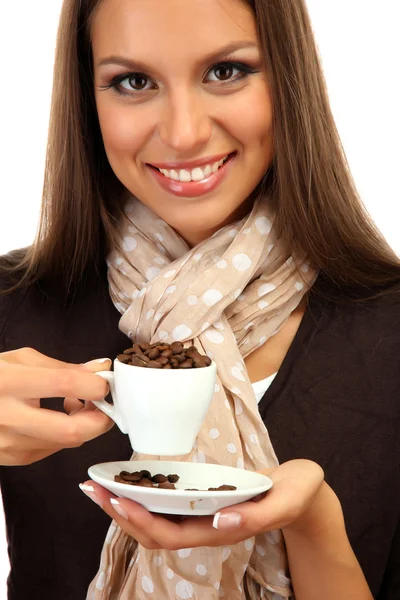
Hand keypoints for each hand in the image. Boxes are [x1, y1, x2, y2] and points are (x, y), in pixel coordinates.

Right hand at [0, 347, 113, 465]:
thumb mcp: (19, 359)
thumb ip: (62, 367)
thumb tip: (100, 368)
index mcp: (8, 382)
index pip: (64, 384)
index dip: (95, 384)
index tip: (106, 380)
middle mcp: (7, 417)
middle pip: (72, 430)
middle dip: (101, 418)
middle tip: (105, 402)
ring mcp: (9, 444)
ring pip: (68, 442)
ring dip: (84, 424)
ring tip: (76, 402)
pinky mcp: (14, 458)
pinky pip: (54, 448)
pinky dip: (66, 432)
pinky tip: (57, 415)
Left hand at [81, 459, 324, 549]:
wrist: (304, 491)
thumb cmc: (297, 494)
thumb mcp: (285, 500)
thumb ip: (257, 515)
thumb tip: (221, 520)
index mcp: (222, 529)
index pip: (171, 534)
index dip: (140, 521)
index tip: (116, 500)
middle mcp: (207, 527)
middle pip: (154, 531)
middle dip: (121, 513)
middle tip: (92, 488)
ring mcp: (204, 516)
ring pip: (156, 520)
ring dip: (126, 506)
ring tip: (100, 486)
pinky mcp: (204, 502)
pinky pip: (168, 505)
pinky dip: (144, 495)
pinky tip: (130, 482)